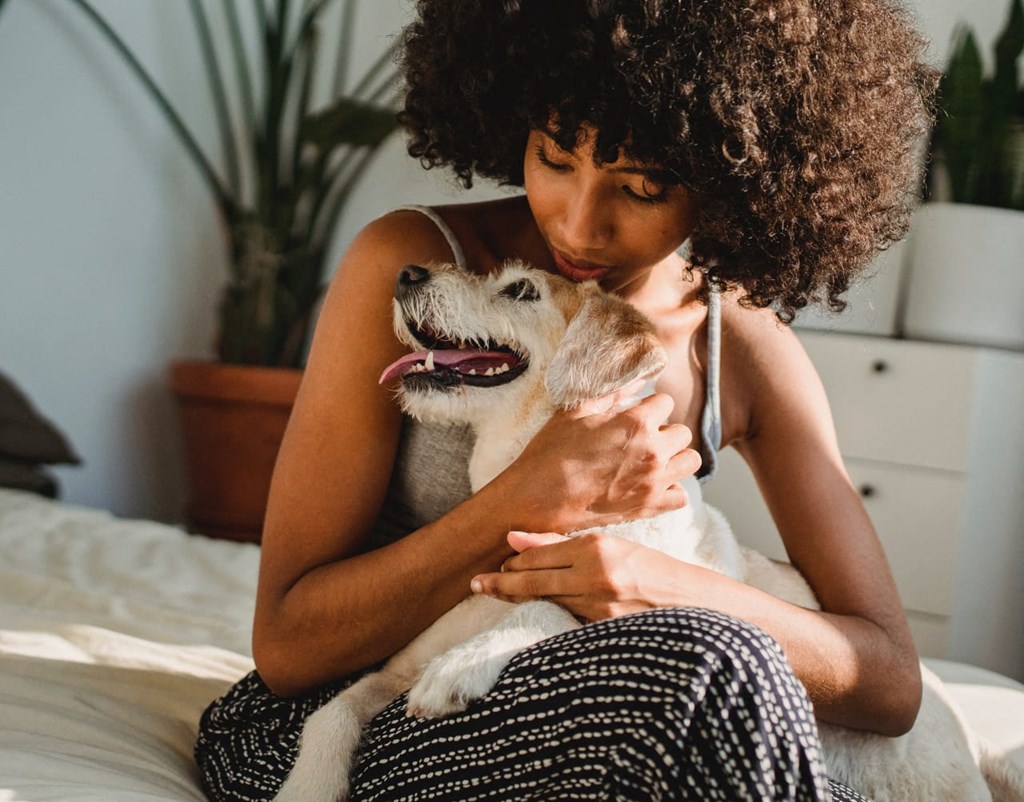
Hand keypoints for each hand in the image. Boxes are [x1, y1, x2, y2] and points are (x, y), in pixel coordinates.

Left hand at [470, 530, 701, 621]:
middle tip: (477, 585)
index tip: (492, 566)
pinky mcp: (601, 630)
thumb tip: (514, 539)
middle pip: (533, 581)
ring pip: (544, 600)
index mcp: (596, 547)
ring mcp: (597, 606)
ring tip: (497, 592)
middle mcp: (594, 575)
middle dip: (501, 584)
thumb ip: (561, 543)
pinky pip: (563, 617)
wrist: (692, 603)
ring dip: (519, 597)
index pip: (539, 554)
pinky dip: (546, 612)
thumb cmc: (652, 568)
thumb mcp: (611, 545)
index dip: (512, 562)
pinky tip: (532, 610)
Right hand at [495, 392, 701, 533]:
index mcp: (636, 422)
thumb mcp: (575, 413)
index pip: (666, 402)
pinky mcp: (650, 507)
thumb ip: (610, 393)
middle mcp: (653, 450)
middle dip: (665, 432)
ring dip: (675, 458)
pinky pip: (681, 496)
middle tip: (642, 439)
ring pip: (690, 461)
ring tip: (652, 461)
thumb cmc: (551, 453)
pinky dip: (671, 490)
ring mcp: (654, 481)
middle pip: (683, 432)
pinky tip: (651, 485)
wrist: (537, 499)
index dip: (649, 406)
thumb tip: (635, 379)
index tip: (636, 415)